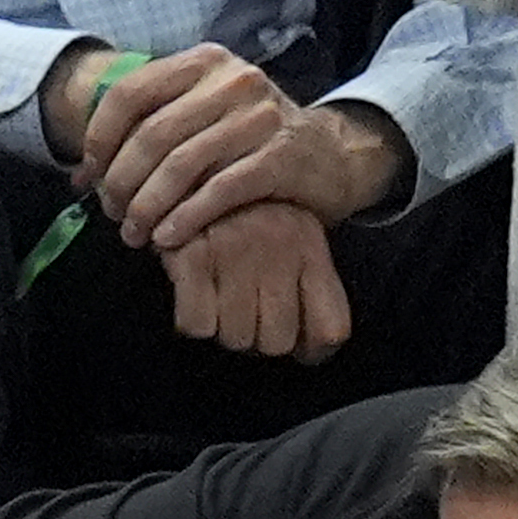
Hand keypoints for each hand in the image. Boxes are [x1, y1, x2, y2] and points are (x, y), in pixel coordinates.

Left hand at [76, 44, 408, 248]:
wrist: (330, 156)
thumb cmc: (253, 142)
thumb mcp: (206, 116)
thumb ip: (152, 129)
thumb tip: (84, 173)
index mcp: (203, 62)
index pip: (130, 92)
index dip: (100, 138)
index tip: (91, 177)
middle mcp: (231, 80)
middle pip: (152, 134)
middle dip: (122, 182)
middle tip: (114, 217)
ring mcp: (259, 115)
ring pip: (182, 164)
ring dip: (149, 207)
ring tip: (136, 235)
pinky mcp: (281, 155)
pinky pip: (220, 190)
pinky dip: (187, 218)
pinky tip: (168, 239)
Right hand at [162, 201, 351, 362]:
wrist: (187, 165)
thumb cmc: (242, 213)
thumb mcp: (289, 236)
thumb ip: (306, 286)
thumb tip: (311, 353)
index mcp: (310, 246)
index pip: (330, 330)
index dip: (311, 352)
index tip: (296, 347)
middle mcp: (279, 247)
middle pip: (277, 342)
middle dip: (258, 338)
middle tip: (243, 311)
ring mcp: (236, 250)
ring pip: (236, 338)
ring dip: (223, 329)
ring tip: (217, 296)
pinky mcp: (193, 255)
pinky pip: (198, 325)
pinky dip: (192, 320)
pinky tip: (194, 293)